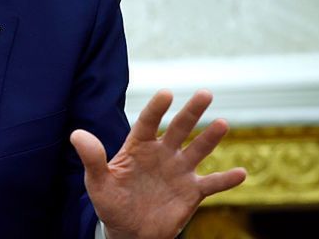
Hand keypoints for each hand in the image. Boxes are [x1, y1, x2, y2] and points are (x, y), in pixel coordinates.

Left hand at [70, 89, 245, 238]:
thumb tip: (76, 134)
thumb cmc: (111, 203)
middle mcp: (162, 154)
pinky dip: (226, 180)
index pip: (148, 123)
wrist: (129, 231)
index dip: (156, 108)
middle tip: (205, 93)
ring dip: (211, 138)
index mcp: (138, 147)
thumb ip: (92, 158)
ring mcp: (179, 171)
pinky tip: (241, 173)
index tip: (166, 93)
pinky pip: (212, 184)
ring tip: (223, 123)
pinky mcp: (191, 192)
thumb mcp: (97, 182)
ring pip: (198, 150)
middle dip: (191, 112)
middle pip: (179, 128)